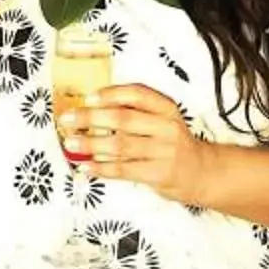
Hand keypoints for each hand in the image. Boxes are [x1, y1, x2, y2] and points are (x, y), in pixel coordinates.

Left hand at [70, 82, 211, 203]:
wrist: (201, 172)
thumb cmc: (172, 143)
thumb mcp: (163, 120)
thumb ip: (135, 112)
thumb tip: (91, 108)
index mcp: (166, 109)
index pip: (138, 94)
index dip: (111, 94)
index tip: (88, 97)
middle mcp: (166, 128)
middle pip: (124, 119)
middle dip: (91, 118)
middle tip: (67, 119)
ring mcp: (163, 152)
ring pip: (120, 145)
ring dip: (91, 144)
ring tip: (70, 143)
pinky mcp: (158, 174)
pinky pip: (123, 170)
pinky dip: (101, 168)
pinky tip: (85, 166)